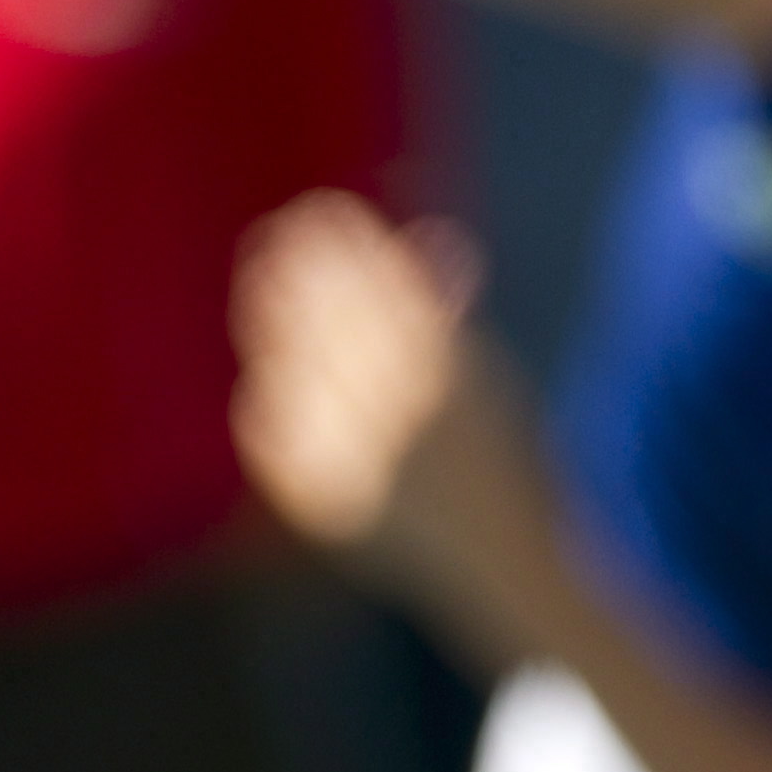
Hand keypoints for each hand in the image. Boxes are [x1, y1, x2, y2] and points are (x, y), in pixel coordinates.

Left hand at [230, 191, 564, 653]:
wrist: (507, 560)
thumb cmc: (499, 453)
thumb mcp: (485, 374)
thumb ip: (443, 313)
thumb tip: (419, 237)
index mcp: (449, 375)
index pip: (378, 287)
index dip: (342, 245)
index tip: (319, 211)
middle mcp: (400, 417)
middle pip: (327, 323)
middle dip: (296, 275)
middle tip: (272, 240)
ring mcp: (358, 463)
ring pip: (292, 374)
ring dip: (273, 328)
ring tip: (263, 296)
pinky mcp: (326, 504)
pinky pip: (276, 435)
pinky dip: (270, 398)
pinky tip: (269, 375)